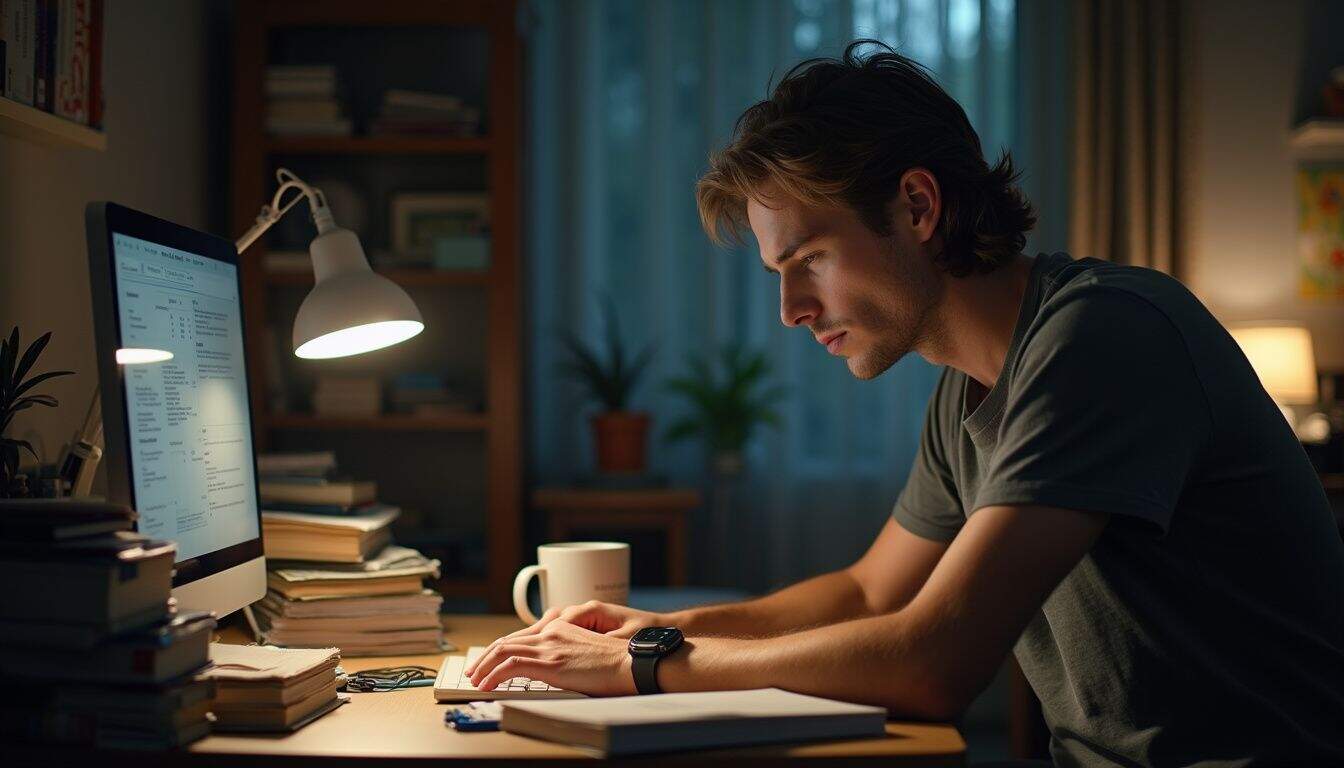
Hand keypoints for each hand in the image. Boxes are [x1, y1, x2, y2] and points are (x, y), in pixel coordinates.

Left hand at [466, 601, 661, 676]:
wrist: (633, 661)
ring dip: (484, 666)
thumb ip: (568, 657)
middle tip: (474, 670)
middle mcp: (552, 633)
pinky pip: (511, 665)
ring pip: (503, 650)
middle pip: (508, 641)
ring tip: (474, 679)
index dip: (501, 649)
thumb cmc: (620, 663)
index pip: (522, 637)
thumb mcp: (589, 654)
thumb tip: (557, 672)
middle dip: (486, 656)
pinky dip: (493, 674)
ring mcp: (550, 646)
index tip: (489, 662)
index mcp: (562, 629)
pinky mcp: (550, 662)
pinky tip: (486, 685)